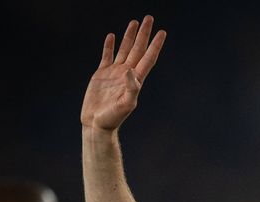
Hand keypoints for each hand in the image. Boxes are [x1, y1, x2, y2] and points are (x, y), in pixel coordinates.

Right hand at [81, 15, 166, 131]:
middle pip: (138, 49)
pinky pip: (107, 56)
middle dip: (144, 34)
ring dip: (130, 36)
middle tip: (149, 18)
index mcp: (136, 80)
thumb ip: (131, 88)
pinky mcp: (102, 74)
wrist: (97, 124)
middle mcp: (127, 74)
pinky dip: (109, 46)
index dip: (155, 45)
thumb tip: (131, 71)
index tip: (162, 32)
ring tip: (134, 22)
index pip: (148, 58)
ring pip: (124, 49)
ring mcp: (114, 73)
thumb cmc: (113, 118)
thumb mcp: (125, 105)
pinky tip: (112, 36)